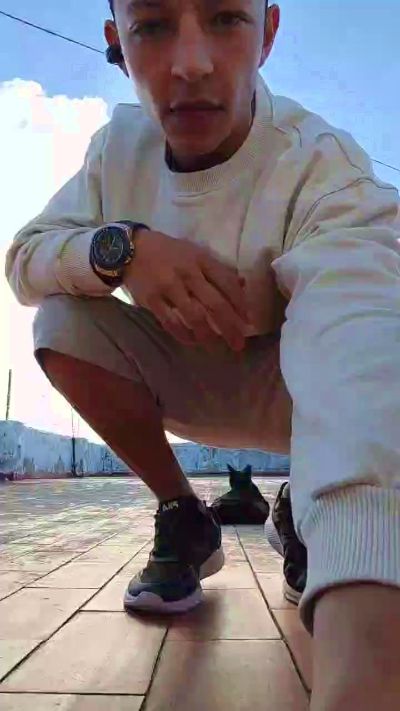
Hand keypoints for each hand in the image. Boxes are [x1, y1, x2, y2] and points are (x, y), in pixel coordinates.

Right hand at [123, 229, 249, 350]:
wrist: (130, 248)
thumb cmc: (168, 252)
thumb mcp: (195, 253)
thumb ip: (217, 269)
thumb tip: (243, 285)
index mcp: (201, 260)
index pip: (227, 283)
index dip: (240, 304)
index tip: (247, 321)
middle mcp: (188, 273)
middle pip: (215, 303)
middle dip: (230, 326)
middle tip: (238, 344)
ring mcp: (169, 286)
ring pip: (194, 316)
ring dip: (207, 334)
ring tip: (214, 346)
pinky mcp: (152, 299)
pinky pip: (171, 322)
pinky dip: (183, 335)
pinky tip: (192, 341)